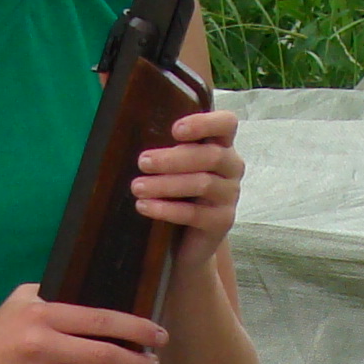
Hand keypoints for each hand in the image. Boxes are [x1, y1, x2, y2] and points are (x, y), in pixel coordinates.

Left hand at [131, 108, 244, 254]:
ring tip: (137, 187)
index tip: (175, 130)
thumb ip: (168, 149)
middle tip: (142, 162)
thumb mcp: (175, 166)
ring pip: (202, 184)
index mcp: (222, 145)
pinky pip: (195, 213)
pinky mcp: (223, 221)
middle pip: (210, 156)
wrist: (190, 240)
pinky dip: (166, 209)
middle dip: (173, 159)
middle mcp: (232, 167)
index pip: (227, 123)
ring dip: (165, 184)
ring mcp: (230, 195)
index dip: (204, 123)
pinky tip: (144, 206)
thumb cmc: (180, 193)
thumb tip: (131, 133)